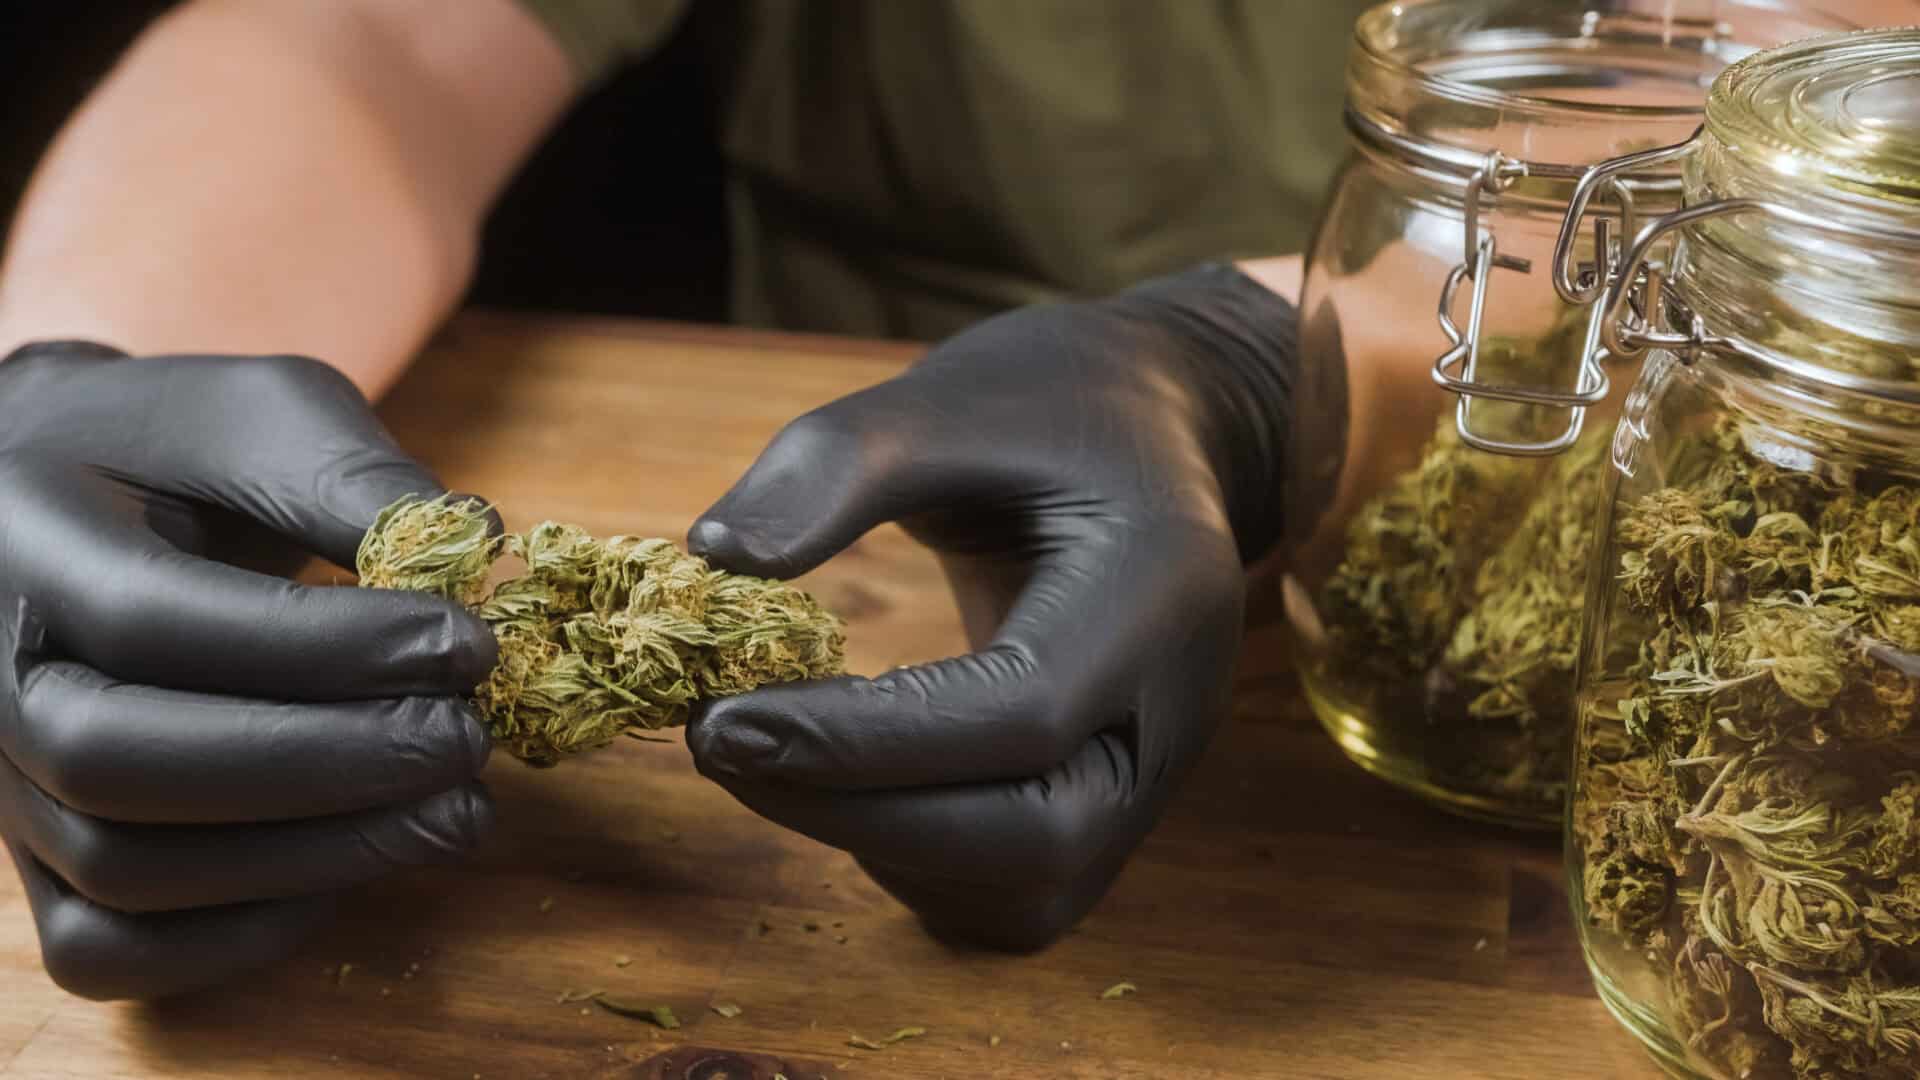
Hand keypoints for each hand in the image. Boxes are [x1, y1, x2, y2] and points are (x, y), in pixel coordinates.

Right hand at [0, 342, 496, 998]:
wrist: (66, 493)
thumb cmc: (179, 448)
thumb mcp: (264, 413)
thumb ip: (350, 477)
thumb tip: (470, 550)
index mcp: (25, 540)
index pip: (159, 620)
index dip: (327, 648)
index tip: (466, 643)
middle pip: (123, 762)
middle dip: (325, 763)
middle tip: (467, 739)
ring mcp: (1, 784)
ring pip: (125, 872)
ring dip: (314, 854)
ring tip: (455, 810)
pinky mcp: (41, 861)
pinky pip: (108, 947)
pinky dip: (235, 936)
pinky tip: (354, 867)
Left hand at [686, 264, 1314, 948]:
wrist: (1155, 433)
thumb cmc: (1051, 406)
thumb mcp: (946, 397)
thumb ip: (836, 466)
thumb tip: (715, 564)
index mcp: (1154, 588)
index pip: (1023, 713)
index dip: (866, 740)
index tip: (723, 717)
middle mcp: (1174, 705)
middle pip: (1041, 833)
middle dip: (864, 811)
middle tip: (720, 743)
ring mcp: (1152, 770)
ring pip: (1031, 886)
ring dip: (881, 845)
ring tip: (766, 758)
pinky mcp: (1111, 804)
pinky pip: (1019, 889)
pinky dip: (918, 862)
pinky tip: (843, 782)